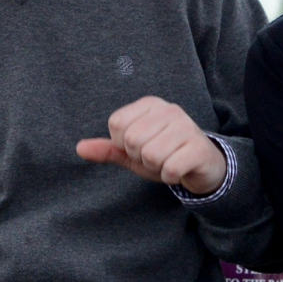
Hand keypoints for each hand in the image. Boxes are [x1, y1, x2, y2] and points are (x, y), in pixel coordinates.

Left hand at [76, 96, 225, 197]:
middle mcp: (169, 110)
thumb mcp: (132, 153)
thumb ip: (108, 149)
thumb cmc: (165, 155)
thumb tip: (79, 148)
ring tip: (167, 161)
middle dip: (140, 157)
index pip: (116, 124)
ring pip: (151, 155)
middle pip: (132, 140)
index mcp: (149, 105)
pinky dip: (170, 176)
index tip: (140, 147)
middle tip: (156, 156)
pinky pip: (170, 168)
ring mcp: (186, 126)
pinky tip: (179, 170)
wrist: (203, 166)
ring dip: (156, 167)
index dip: (123, 144)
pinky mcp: (199, 147)